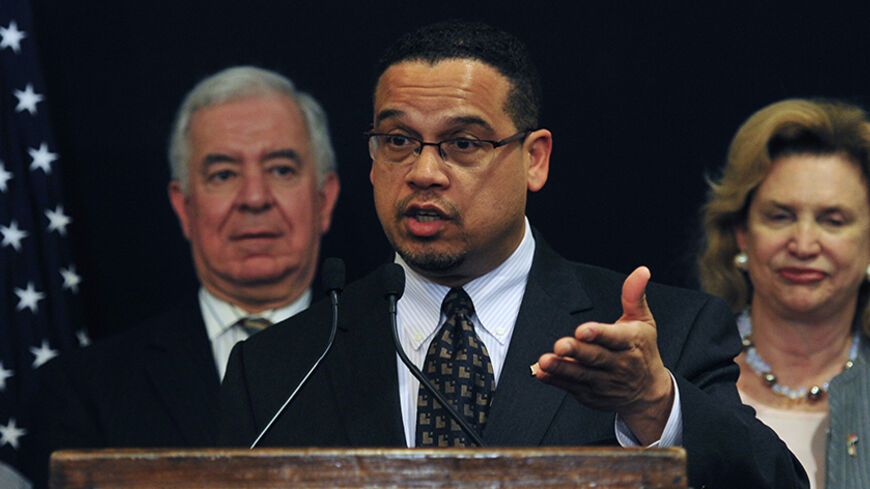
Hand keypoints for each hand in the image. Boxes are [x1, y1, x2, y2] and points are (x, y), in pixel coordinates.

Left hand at [533, 266, 673, 443]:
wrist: (648, 393)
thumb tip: (641, 270)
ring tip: (545, 361)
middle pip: (595, 357)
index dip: (599, 334)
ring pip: (581, 375)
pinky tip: (541, 373)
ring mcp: (604, 382)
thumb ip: (634, 296)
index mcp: (631, 344)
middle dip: (577, 351)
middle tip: (560, 345)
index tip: (584, 330)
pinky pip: (570, 387)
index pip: (614, 338)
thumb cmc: (642, 350)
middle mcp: (619, 365)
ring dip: (562, 368)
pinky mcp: (591, 395)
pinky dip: (555, 380)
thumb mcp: (644, 322)